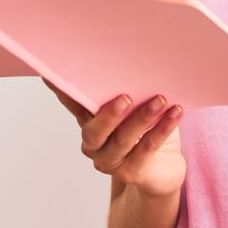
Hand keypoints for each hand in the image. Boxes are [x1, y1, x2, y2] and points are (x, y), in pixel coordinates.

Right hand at [43, 78, 185, 197]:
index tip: (51, 73)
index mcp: (89, 123)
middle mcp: (94, 145)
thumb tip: (130, 55)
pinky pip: (147, 149)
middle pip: (94, 131)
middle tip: (125, 97)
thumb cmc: (145, 131)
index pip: (73, 105)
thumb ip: (125, 90)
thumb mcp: (133, 108)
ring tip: (161, 99)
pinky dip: (162, 129)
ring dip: (143, 118)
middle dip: (109, 114)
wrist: (163, 170)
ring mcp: (111, 162)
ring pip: (124, 140)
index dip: (63, 92)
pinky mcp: (132, 173)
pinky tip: (175, 112)